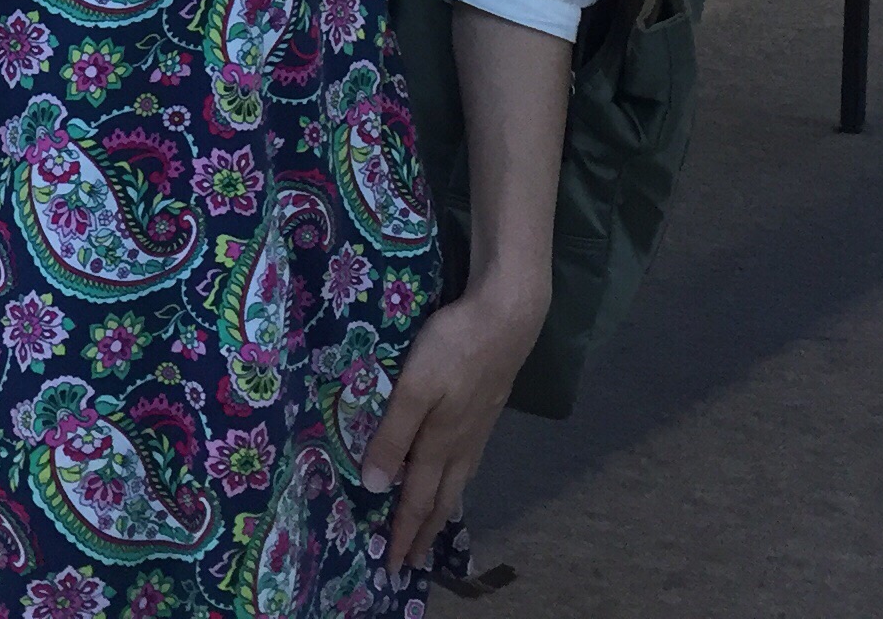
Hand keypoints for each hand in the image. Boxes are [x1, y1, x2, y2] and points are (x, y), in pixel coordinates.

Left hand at [360, 278, 546, 574]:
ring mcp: (478, 426)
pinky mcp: (488, 408)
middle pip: (442, 498)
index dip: (405, 533)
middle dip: (425, 531)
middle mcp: (462, 443)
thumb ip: (394, 435)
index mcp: (440, 443)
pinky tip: (455, 469)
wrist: (507, 315)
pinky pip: (468, 460)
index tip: (394, 566)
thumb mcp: (415, 387)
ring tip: (433, 524)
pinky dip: (456, 479)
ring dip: (442, 508)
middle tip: (414, 561)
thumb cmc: (455, 347)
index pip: (418, 500)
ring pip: (458, 480)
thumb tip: (375, 486)